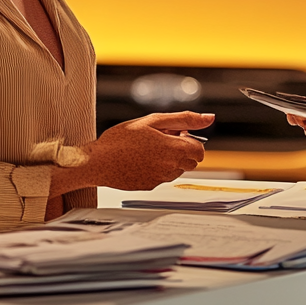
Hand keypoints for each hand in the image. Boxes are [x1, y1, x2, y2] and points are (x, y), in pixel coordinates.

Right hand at [49, 111, 212, 196]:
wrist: (97, 161)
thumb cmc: (120, 139)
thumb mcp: (153, 121)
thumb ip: (184, 119)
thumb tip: (208, 118)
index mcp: (173, 149)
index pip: (200, 149)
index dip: (191, 140)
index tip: (176, 134)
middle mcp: (170, 167)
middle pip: (192, 161)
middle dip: (182, 149)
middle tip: (161, 139)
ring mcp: (160, 179)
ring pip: (177, 169)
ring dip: (170, 159)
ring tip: (148, 149)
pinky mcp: (150, 187)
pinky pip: (163, 177)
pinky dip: (158, 168)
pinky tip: (141, 160)